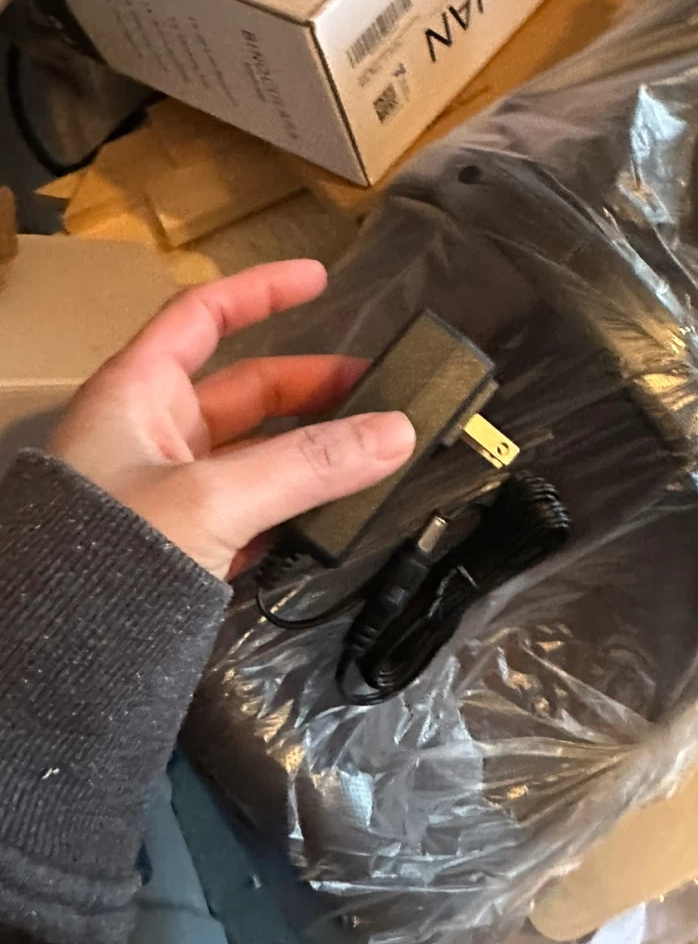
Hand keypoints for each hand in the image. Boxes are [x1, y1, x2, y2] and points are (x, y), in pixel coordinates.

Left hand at [49, 260, 414, 580]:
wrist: (55, 663)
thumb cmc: (112, 552)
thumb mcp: (214, 498)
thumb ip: (308, 464)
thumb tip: (396, 431)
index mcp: (137, 393)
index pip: (202, 316)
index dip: (260, 292)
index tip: (320, 280)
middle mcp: (152, 433)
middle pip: (246, 390)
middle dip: (314, 388)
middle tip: (381, 396)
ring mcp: (170, 491)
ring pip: (257, 453)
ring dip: (313, 452)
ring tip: (375, 455)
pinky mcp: (188, 543)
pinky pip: (255, 508)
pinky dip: (297, 505)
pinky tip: (339, 512)